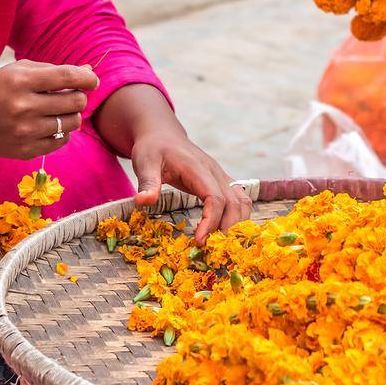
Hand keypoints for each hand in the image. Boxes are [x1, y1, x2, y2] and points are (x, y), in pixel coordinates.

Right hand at [0, 59, 98, 161]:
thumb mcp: (17, 71)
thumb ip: (53, 70)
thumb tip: (88, 72)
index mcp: (20, 81)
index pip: (67, 77)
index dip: (87, 78)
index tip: (92, 80)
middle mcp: (24, 107)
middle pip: (75, 101)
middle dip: (79, 96)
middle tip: (70, 95)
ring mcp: (25, 132)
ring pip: (72, 123)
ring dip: (71, 115)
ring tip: (58, 110)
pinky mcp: (27, 151)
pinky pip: (62, 140)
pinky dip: (61, 132)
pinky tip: (49, 125)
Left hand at [130, 126, 250, 243]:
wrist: (162, 134)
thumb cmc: (153, 148)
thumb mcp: (144, 162)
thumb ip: (147, 182)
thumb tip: (143, 201)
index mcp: (197, 168)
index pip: (215, 197)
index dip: (211, 221)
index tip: (199, 241)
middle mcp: (215, 172)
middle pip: (234, 202)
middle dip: (227, 228)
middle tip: (211, 250)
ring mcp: (220, 176)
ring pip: (242, 201)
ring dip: (237, 224)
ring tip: (219, 245)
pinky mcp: (221, 181)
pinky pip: (239, 199)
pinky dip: (237, 217)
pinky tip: (224, 233)